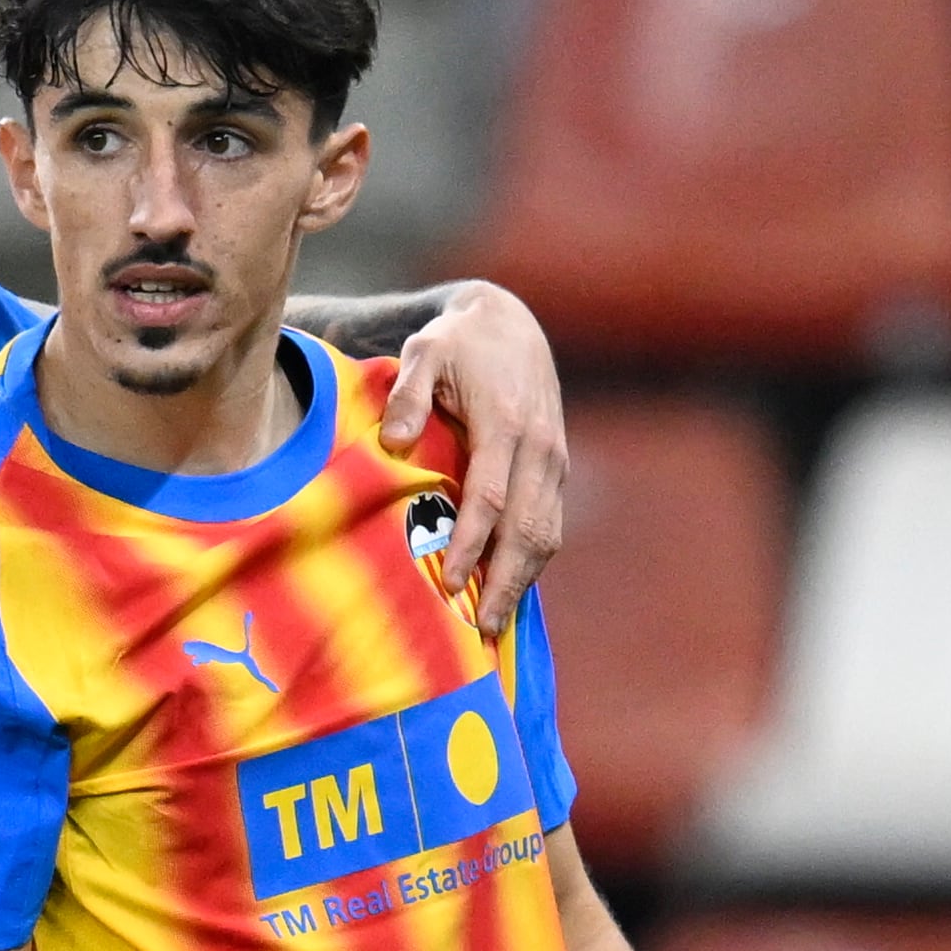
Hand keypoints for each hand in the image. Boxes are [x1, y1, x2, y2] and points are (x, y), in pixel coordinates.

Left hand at [381, 282, 566, 634]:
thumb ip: (408, 393)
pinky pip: (550, 523)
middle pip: (528, 528)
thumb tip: (394, 441)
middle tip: (480, 628)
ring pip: (546, 532)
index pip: (490, 497)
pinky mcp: (556, 467)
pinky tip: (509, 589)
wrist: (509, 322)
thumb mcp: (424, 352)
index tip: (450, 584)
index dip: (471, 544)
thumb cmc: (457, 342)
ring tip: (495, 624)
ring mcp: (554, 459)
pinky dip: (533, 561)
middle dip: (505, 582)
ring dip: (523, 580)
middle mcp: (539, 447)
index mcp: (505, 423)